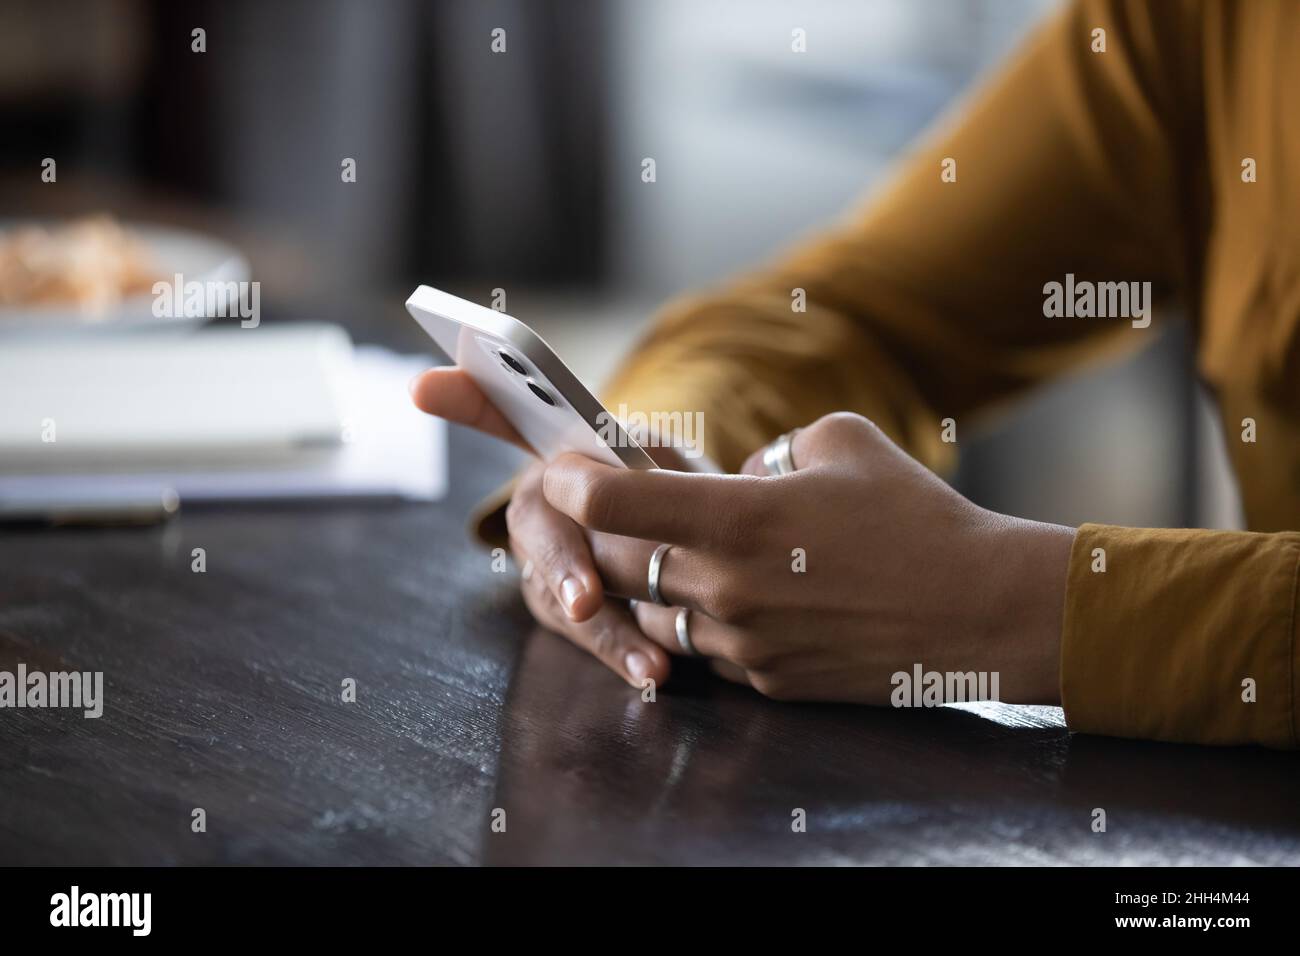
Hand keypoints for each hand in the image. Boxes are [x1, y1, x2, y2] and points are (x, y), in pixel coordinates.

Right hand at [409, 366, 686, 688]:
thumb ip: (648, 471)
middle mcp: (538, 498)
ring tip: (649, 662)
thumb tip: (633, 484)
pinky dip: (617, 651)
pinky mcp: (555, 601)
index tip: (422, 386)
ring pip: (555, 591)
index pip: (499, 411)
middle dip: (562, 564)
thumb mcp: (675, 468)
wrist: (699, 545)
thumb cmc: (680, 492)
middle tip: (586, 601)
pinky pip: (578, 630)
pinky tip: (650, 673)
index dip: (461, 398)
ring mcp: (539, 554)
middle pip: (535, 526)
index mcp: (560, 447)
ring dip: (604, 630)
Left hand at [539, 412, 1075, 704]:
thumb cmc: (917, 515)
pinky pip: (707, 651)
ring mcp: (745, 645)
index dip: (573, 481)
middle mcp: (726, 589)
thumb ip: (772, 450)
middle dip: (607, 535)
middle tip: (617, 508)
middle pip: (620, 565)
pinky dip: (704, 622)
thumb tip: (740, 477)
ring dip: (654, 585)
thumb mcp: (843, 441)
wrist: (982, 610)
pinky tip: (739, 596)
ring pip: (656, 616)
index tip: (560, 467)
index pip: (613, 503)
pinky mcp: (769, 682)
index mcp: (737, 519)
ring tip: (682, 554)